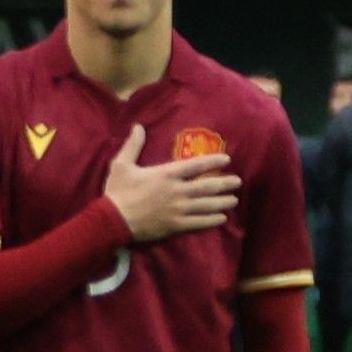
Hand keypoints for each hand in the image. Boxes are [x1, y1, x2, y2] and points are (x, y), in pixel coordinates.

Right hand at [104, 122, 238, 241]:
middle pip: (207, 186)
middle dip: (225, 183)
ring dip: (222, 202)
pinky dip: (212, 220)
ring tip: (234, 200)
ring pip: (207, 205)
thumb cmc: (117, 191)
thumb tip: (138, 126)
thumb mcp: (121, 164)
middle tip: (238, 182)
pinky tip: (222, 219)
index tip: (227, 160)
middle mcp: (177, 191)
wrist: (113, 220)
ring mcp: (178, 209)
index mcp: (166, 174)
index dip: (213, 161)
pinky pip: (199, 223)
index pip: (196, 165)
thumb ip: (133, 145)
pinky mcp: (176, 225)